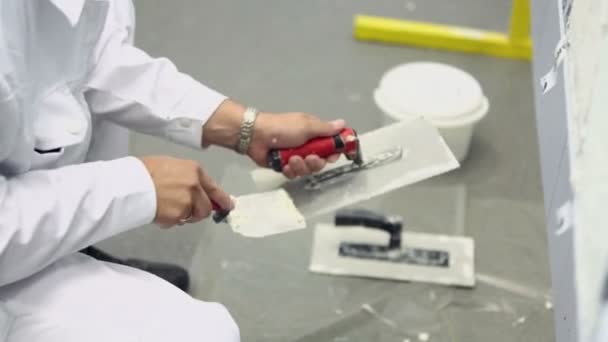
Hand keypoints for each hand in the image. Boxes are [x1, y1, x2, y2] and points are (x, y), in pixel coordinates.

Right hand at [140, 156, 233, 227]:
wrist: (131, 183)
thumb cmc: (147, 170)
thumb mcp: (172, 165)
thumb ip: (188, 178)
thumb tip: (198, 190)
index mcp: (195, 171)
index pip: (214, 189)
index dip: (222, 200)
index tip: (228, 206)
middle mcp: (195, 186)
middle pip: (205, 208)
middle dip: (198, 212)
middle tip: (185, 211)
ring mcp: (187, 202)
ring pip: (192, 216)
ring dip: (183, 216)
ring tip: (166, 206)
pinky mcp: (178, 215)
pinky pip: (177, 222)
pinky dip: (169, 220)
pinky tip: (158, 210)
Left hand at [201, 100, 344, 177]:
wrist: (256, 136)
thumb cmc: (283, 128)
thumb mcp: (307, 126)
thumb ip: (326, 129)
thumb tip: (343, 124)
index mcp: (314, 134)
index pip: (332, 146)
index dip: (334, 152)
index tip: (333, 156)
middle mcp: (307, 146)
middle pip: (321, 162)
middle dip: (315, 162)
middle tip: (309, 158)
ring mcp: (296, 157)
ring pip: (307, 170)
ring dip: (301, 166)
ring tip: (291, 159)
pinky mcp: (285, 166)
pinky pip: (294, 174)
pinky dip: (290, 170)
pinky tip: (284, 165)